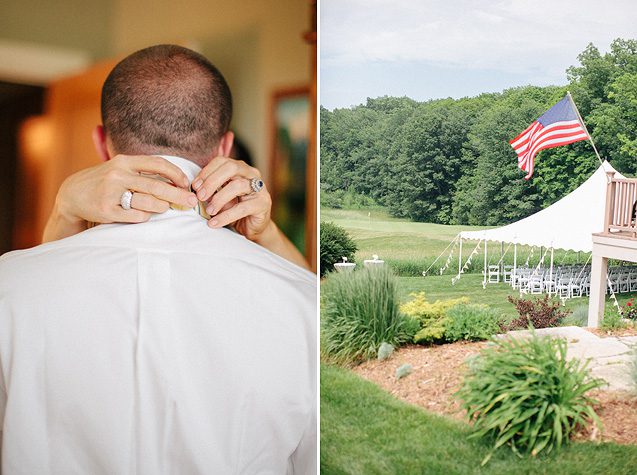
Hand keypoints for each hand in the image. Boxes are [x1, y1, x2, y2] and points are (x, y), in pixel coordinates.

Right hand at [56, 154, 197, 224]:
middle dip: (178, 195)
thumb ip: (144, 172)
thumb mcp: (121, 169)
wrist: (72, 194)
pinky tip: (145, 214)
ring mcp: (111, 193)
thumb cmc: (105, 182)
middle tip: (192, 202)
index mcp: (124, 161)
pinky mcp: (107, 210)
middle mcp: (118, 175)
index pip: (157, 163)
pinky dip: (146, 216)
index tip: (187, 184)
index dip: (176, 174)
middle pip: (157, 185)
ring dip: (162, 206)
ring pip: (148, 202)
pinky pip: (136, 216)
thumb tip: (177, 181)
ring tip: (165, 207)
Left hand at [191, 157, 271, 241]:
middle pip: (231, 168)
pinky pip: (242, 208)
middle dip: (212, 181)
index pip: (222, 161)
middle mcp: (252, 174)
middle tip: (200, 196)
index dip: (206, 172)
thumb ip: (212, 188)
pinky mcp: (263, 204)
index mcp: (240, 168)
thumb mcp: (221, 195)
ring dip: (219, 198)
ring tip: (209, 211)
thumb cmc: (234, 209)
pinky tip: (214, 222)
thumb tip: (196, 187)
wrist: (252, 228)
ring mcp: (260, 188)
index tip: (195, 186)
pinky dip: (225, 216)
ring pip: (237, 185)